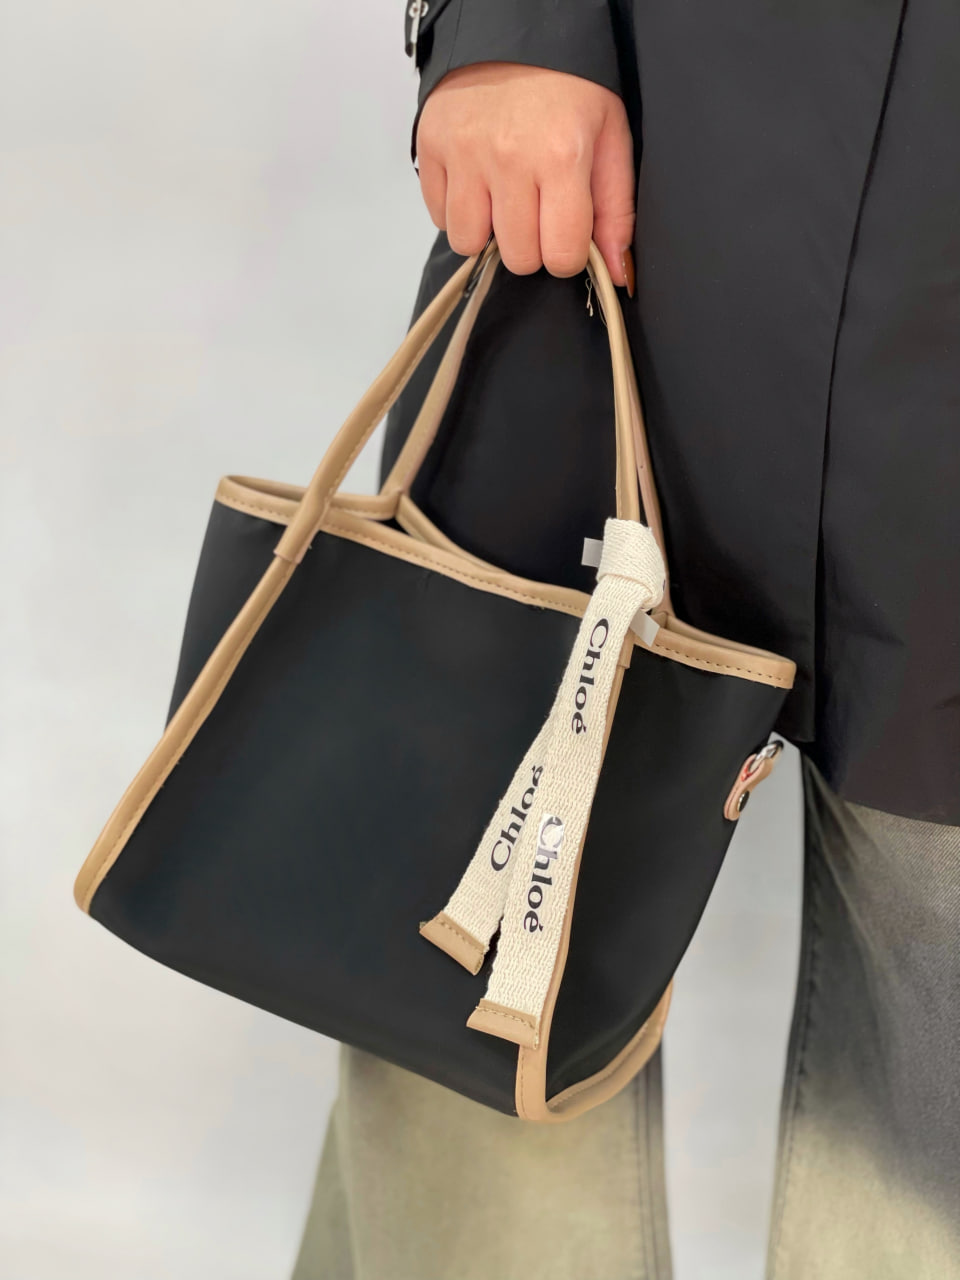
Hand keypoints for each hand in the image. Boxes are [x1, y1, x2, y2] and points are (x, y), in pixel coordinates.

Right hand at [416, 62, 634, 289]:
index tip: (565, 232)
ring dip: (487, 232)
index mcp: (561, 157)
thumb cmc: (569, 85)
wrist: (515, 30)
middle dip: (530, 245)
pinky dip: (457, 210)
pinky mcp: (431, 146)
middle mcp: (508, 158)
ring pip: (469, 242)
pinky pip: (438, 216)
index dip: (566, 254)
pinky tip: (477, 183)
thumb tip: (617, 273)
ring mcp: (463, 153)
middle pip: (516, 258)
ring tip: (503, 199)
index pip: (559, 256)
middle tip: (536, 209)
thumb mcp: (610, 137)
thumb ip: (616, 210)